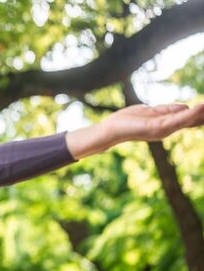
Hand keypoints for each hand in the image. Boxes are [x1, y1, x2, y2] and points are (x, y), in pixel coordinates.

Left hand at [65, 103, 203, 159]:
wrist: (110, 129)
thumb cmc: (128, 120)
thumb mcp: (152, 111)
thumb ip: (169, 110)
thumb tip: (186, 107)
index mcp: (168, 124)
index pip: (192, 119)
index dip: (203, 114)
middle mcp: (169, 129)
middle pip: (195, 121)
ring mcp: (164, 130)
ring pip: (189, 120)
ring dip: (203, 113)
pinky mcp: (157, 128)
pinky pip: (178, 119)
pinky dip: (191, 113)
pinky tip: (202, 106)